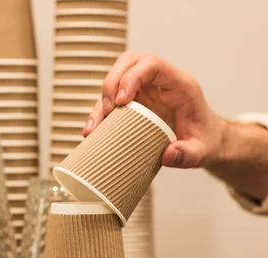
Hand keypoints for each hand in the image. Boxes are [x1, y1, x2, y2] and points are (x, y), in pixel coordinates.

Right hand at [82, 52, 225, 168]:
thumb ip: (188, 154)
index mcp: (179, 84)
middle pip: (128, 62)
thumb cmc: (204, 140)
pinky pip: (111, 98)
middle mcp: (159, 82)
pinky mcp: (133, 101)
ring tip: (95, 126)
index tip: (121, 102)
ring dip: (102, 98)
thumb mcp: (202, 151)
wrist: (205, 140)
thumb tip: (167, 155)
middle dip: (111, 83)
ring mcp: (145, 89)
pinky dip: (99, 112)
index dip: (132, 77)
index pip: (151, 65)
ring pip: (116, 76)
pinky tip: (92, 131)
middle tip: (108, 110)